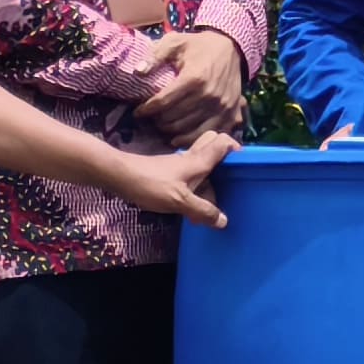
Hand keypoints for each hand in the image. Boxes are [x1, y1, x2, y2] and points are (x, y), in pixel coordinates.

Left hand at [105, 129, 234, 229]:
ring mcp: (178, 165)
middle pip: (213, 145)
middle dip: (225, 156)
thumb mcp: (180, 201)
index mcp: (198, 160)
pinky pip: (190, 174)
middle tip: (231, 177)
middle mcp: (191, 158)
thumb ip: (202, 210)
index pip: (223, 142)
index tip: (245, 163)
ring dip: (211, 176)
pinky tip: (194, 204)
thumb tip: (224, 221)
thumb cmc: (151, 183)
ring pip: (202, 162)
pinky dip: (197, 185)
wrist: (118, 176)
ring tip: (215, 200)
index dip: (236, 148)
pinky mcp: (168, 172)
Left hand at [130, 27, 245, 146]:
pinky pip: (208, 134)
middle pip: (174, 118)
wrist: (229, 48)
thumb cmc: (198, 45)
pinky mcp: (231, 114)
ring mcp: (221, 107)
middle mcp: (209, 95)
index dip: (146, 109)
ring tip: (162, 125)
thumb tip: (138, 72)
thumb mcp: (174, 42)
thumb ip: (155, 56)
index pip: (163, 102)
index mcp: (194, 78)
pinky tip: (179, 137)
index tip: (138, 111)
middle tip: (151, 118)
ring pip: (189, 130)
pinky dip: (191, 139)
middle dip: (157, 120)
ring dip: (171, 131)